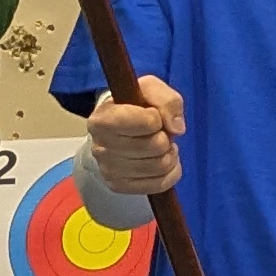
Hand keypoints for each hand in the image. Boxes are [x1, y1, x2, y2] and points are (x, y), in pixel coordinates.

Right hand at [86, 74, 185, 199]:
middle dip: (165, 137)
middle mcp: (99, 147)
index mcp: (102, 119)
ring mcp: (108, 170)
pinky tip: (162, 161)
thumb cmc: (134, 107)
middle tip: (159, 132)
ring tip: (160, 146)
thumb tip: (176, 128)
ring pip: (159, 166)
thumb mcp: (150, 89)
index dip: (157, 117)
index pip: (147, 122)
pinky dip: (170, 172)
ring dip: (169, 154)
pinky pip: (160, 185)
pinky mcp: (119, 186)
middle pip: (156, 146)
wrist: (117, 131)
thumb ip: (167, 100)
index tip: (151, 115)